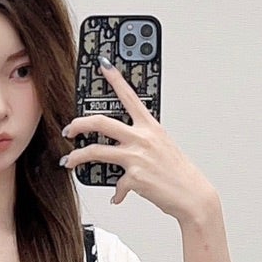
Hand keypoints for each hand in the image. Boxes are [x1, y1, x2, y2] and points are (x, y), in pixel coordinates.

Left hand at [59, 59, 217, 219]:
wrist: (192, 195)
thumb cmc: (179, 171)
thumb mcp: (162, 146)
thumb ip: (141, 140)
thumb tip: (122, 144)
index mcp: (150, 127)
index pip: (130, 96)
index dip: (115, 78)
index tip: (103, 65)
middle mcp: (142, 138)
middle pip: (101, 122)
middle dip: (78, 124)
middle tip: (69, 130)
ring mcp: (137, 157)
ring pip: (95, 151)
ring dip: (77, 157)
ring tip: (69, 161)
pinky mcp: (134, 177)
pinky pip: (116, 184)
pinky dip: (116, 192)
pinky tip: (116, 195)